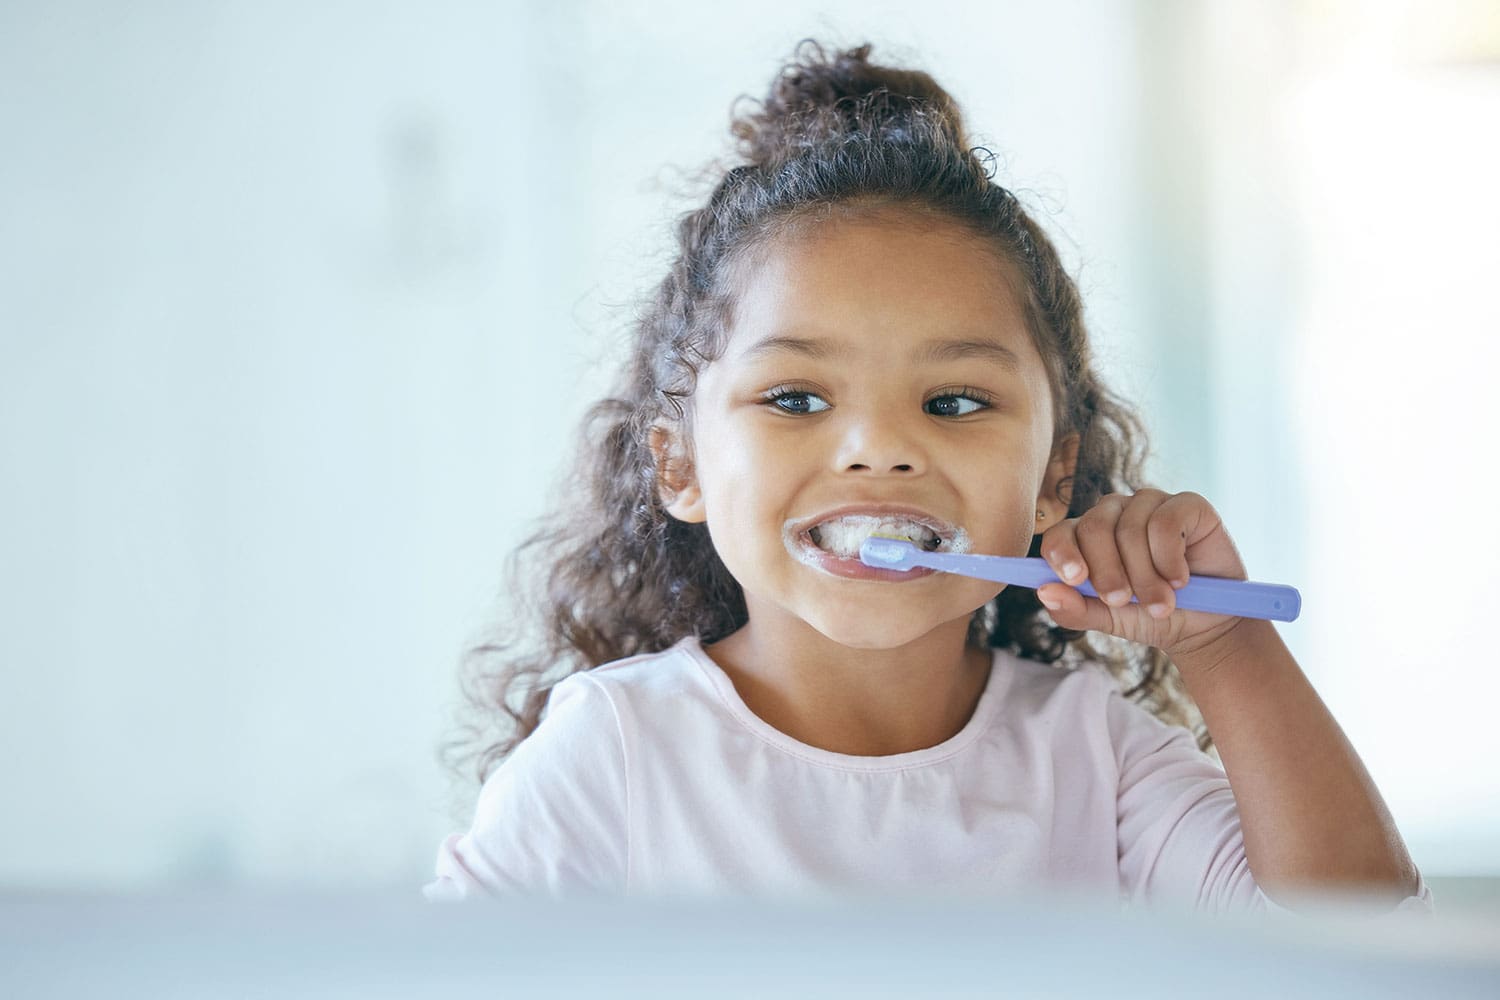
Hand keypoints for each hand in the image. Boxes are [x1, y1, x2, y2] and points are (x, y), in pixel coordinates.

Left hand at [1035, 490, 1248, 657]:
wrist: (1204, 624)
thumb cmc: (1149, 616)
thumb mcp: (1108, 619)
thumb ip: (1074, 608)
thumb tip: (1044, 591)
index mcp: (1086, 536)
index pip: (1060, 533)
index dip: (1064, 554)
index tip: (1076, 580)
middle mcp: (1114, 512)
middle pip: (1094, 528)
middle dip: (1108, 572)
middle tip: (1124, 601)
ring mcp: (1150, 504)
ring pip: (1131, 529)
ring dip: (1145, 576)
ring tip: (1160, 603)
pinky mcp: (1186, 504)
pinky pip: (1165, 524)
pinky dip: (1170, 559)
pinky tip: (1180, 579)